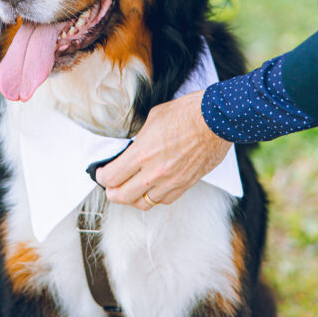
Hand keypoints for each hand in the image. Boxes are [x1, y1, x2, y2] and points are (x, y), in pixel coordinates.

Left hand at [95, 91, 231, 207]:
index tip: (101, 173)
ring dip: (132, 198)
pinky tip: (150, 188)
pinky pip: (163, 200)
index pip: (112, 177)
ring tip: (129, 190)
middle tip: (110, 186)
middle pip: (123, 196)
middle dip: (112, 192)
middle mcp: (155, 172)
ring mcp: (171, 181)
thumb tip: (132, 149)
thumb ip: (140, 139)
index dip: (102, 177)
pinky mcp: (185, 185)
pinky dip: (153, 197)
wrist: (216, 119)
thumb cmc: (186, 113)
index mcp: (142, 153)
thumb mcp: (153, 119)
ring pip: (143, 203)